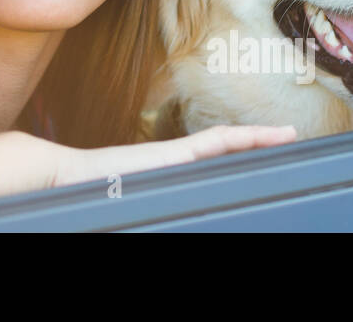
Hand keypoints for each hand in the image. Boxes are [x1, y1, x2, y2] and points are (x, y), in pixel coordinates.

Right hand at [50, 124, 296, 188]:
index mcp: (167, 174)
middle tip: (287, 140)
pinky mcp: (174, 154)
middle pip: (223, 150)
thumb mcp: (137, 205)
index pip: (211, 160)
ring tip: (287, 136)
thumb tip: (174, 217)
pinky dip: (244, 138)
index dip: (239, 153)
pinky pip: (217, 141)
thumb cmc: (92, 199)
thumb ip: (154, 206)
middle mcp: (175, 161)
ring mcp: (175, 155)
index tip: (263, 154)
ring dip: (256, 139)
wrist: (65, 179)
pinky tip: (269, 137)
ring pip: (225, 143)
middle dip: (255, 146)